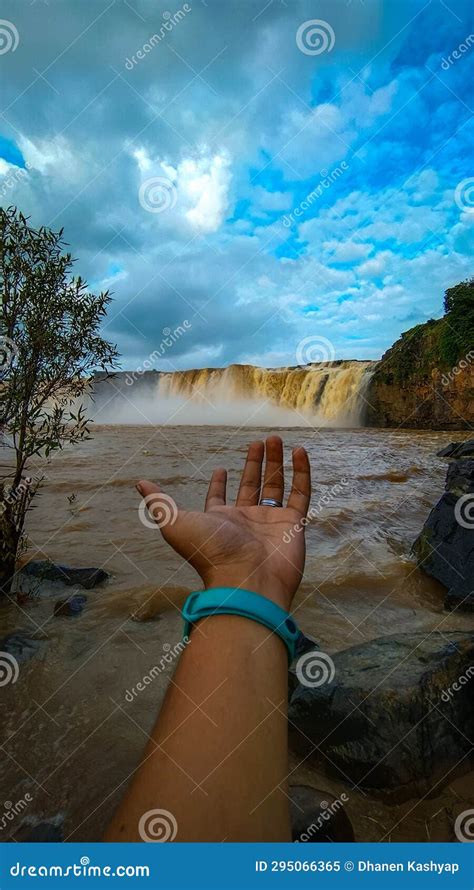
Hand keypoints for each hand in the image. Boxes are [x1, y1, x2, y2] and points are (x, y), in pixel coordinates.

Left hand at [137, 436, 310, 610]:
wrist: (246, 580)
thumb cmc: (210, 553)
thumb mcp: (175, 523)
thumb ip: (159, 502)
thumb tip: (140, 483)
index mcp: (220, 521)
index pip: (219, 499)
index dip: (219, 484)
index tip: (220, 469)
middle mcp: (246, 521)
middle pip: (251, 486)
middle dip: (255, 464)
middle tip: (260, 441)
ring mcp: (271, 522)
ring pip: (276, 486)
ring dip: (276, 462)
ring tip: (275, 439)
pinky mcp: (294, 524)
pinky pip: (301, 493)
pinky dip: (302, 472)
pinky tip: (299, 452)